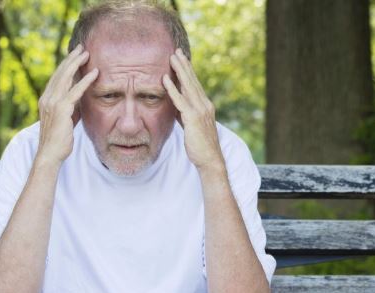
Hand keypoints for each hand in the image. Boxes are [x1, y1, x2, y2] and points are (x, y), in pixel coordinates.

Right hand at [36, 44, 97, 164]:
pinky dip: (85, 80)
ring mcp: (53, 103)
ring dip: (77, 64)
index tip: (75, 55)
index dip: (66, 64)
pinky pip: (75, 91)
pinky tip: (94, 73)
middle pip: (60, 73)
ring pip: (65, 78)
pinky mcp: (61, 110)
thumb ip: (73, 106)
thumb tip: (83, 96)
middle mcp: (47, 98)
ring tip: (86, 53)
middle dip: (71, 59)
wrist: (51, 154)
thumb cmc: (60, 139)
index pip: (57, 77)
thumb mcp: (68, 118)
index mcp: (47, 99)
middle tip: (81, 47)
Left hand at [163, 48, 224, 170]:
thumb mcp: (192, 126)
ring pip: (187, 86)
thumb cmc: (200, 145)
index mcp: (205, 106)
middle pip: (192, 81)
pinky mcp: (192, 118)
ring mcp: (200, 111)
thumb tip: (176, 106)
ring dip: (179, 71)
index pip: (195, 84)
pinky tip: (164, 79)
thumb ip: (185, 114)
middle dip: (184, 65)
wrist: (210, 159)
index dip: (188, 71)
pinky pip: (180, 100)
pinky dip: (172, 89)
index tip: (182, 59)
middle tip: (176, 51)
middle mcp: (204, 105)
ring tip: (171, 57)